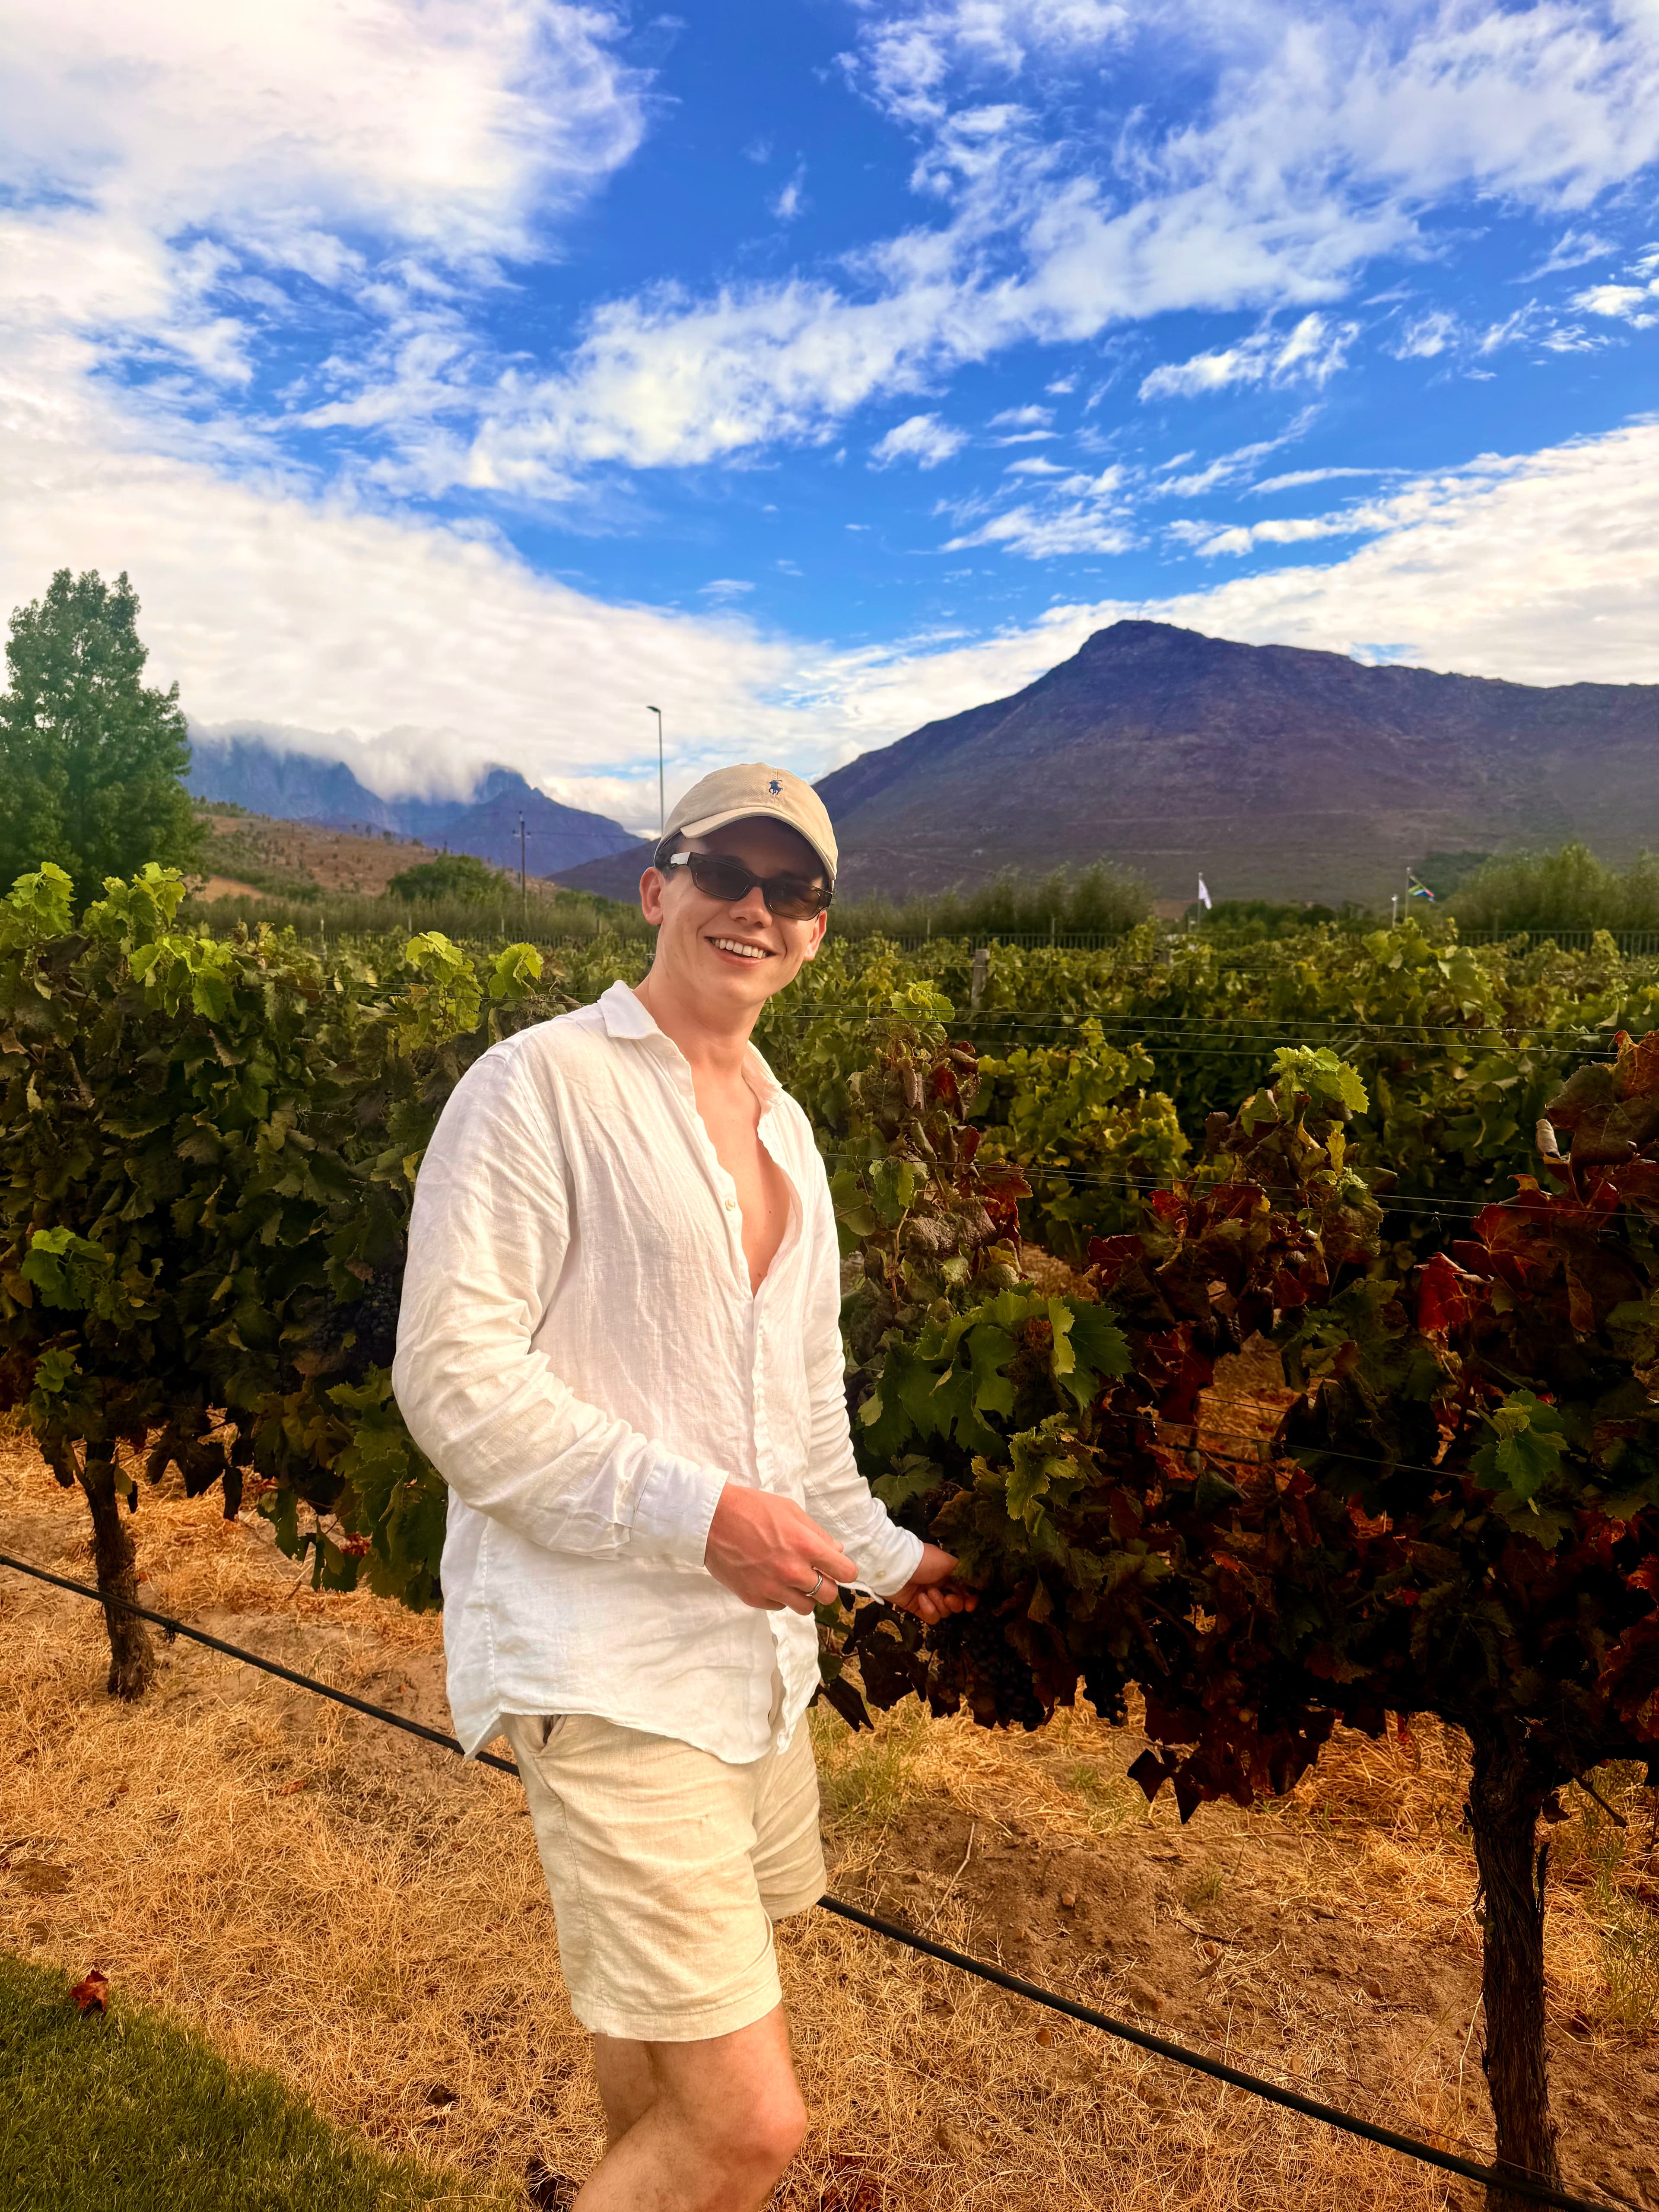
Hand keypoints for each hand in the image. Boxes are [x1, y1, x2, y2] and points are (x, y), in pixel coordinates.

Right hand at [705, 1484, 858, 1614]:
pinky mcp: (755, 1599)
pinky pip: (779, 1606)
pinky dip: (779, 1596)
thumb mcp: (791, 1510)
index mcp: (807, 1547)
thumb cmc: (752, 1508)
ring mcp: (773, 1589)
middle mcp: (793, 1573)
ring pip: (806, 1608)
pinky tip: (769, 1579)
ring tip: (791, 1579)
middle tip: (813, 1574)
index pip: (846, 1573)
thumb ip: (817, 1534)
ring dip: (804, 1595)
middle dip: (826, 1584)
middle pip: (829, 1595)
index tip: (838, 1568)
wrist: (711, 1520)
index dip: (845, 1570)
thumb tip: (836, 1551)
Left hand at [888, 1543, 976, 1625]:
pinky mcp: (917, 1608)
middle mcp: (941, 1586)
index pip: (966, 1590)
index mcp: (949, 1574)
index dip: (970, 1599)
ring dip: (938, 1603)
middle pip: (957, 1604)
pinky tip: (921, 1599)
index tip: (969, 1605)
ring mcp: (929, 1598)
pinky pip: (931, 1617)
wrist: (896, 1567)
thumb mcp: (948, 1561)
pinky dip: (928, 1609)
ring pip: (944, 1612)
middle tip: (948, 1598)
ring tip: (928, 1593)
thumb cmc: (924, 1561)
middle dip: (955, 1603)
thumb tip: (978, 1582)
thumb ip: (964, 1572)